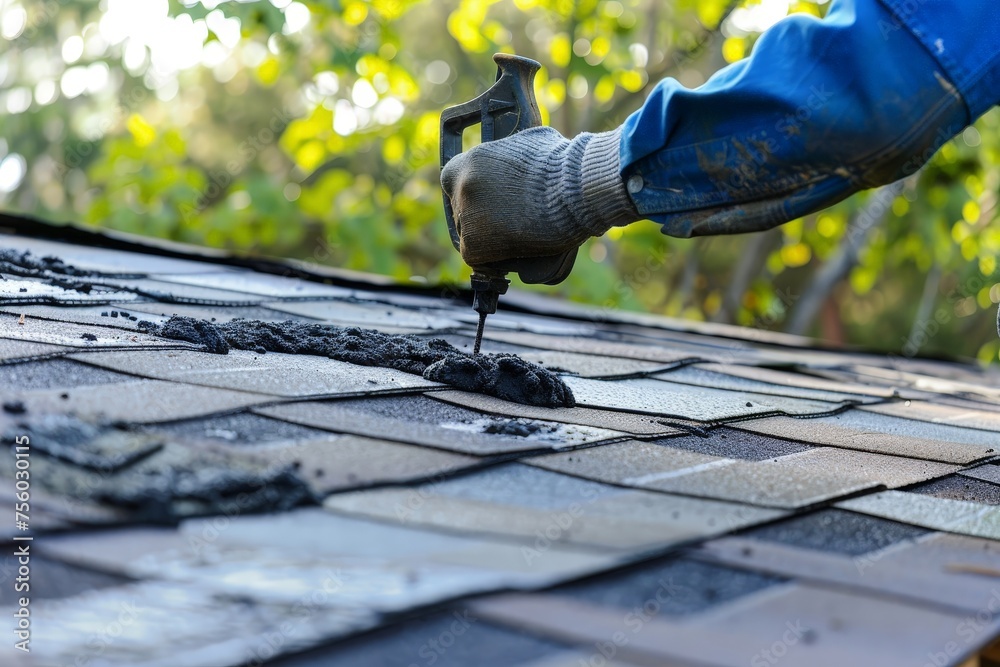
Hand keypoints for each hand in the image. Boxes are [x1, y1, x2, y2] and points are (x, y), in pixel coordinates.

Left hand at [441, 126, 637, 283]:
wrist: (573, 190)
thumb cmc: (561, 165)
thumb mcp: (532, 142)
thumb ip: (513, 152)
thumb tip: (520, 156)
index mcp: (471, 160)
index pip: (455, 180)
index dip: (472, 192)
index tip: (486, 200)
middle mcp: (463, 185)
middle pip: (462, 208)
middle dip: (481, 216)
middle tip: (506, 221)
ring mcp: (467, 214)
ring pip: (469, 234)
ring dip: (488, 237)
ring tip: (515, 237)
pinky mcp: (473, 243)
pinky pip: (475, 257)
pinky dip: (490, 258)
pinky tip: (509, 253)